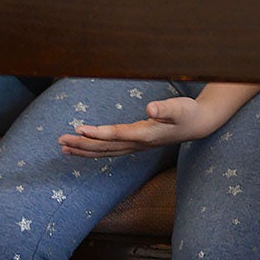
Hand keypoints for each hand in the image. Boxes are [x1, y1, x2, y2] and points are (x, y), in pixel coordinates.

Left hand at [59, 96, 215, 157]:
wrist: (198, 125)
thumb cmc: (188, 113)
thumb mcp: (180, 107)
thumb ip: (165, 108)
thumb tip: (150, 108)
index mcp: (145, 134)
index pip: (117, 135)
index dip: (98, 133)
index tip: (79, 129)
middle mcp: (138, 144)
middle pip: (105, 147)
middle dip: (82, 144)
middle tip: (61, 140)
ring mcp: (136, 146)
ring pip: (105, 151)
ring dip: (84, 150)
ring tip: (64, 148)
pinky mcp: (136, 144)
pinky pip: (110, 150)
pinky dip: (94, 150)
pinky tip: (83, 147)